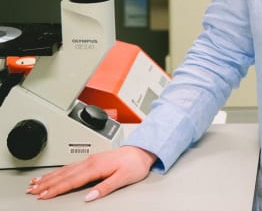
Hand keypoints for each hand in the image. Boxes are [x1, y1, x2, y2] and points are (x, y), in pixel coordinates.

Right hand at [26, 145, 155, 200]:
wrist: (142, 151)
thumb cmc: (134, 164)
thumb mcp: (123, 178)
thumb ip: (105, 187)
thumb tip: (89, 197)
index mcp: (96, 166)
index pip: (71, 180)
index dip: (56, 189)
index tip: (43, 196)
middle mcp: (91, 161)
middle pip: (64, 174)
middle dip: (47, 182)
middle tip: (32, 190)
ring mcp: (91, 159)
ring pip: (66, 169)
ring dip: (50, 176)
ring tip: (36, 182)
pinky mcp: (93, 159)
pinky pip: (72, 165)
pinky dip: (59, 171)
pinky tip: (54, 174)